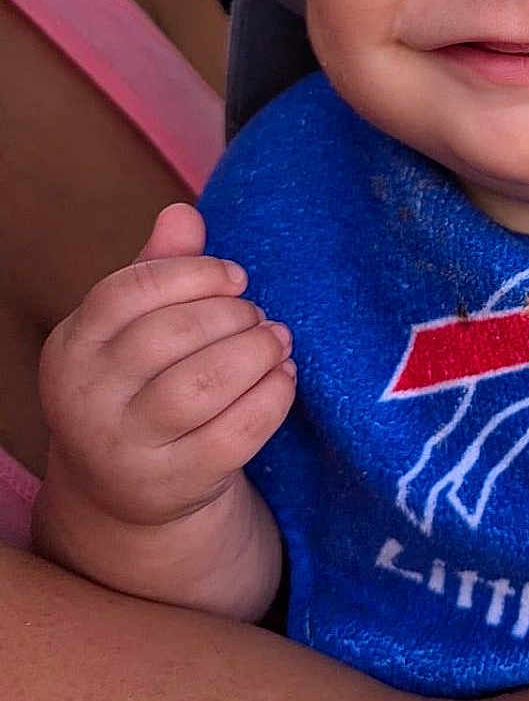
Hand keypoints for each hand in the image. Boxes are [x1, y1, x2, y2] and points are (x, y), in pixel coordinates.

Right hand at [38, 203, 294, 530]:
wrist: (127, 488)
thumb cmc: (141, 383)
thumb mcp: (135, 327)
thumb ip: (159, 269)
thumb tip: (182, 212)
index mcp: (73, 345)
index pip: (127, 291)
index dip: (194, 274)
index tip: (236, 277)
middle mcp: (86, 399)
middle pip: (172, 335)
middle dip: (233, 315)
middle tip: (259, 315)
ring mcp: (125, 448)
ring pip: (203, 385)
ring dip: (257, 352)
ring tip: (278, 340)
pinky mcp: (173, 484)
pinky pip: (236, 433)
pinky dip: (273, 396)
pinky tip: (284, 377)